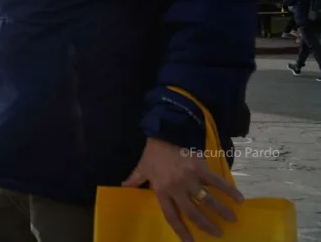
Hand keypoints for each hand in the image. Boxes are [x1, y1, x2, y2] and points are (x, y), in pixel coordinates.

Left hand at [122, 137, 243, 240]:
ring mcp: (189, 178)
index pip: (171, 216)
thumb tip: (124, 186)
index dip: (181, 231)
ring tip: (232, 219)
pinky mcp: (200, 168)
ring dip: (221, 211)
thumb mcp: (142, 167)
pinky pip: (217, 182)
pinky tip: (239, 199)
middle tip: (218, 234)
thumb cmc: (153, 153)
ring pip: (207, 200)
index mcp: (161, 190)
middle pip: (193, 212)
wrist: (164, 132)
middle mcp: (176, 188)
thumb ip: (135, 179)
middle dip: (206, 225)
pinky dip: (229, 190)